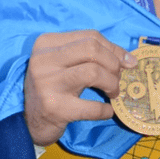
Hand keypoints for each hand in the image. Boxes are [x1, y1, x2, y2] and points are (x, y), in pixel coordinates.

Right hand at [24, 31, 135, 146]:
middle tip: (118, 78)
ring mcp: (47, 84)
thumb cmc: (54, 87)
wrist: (30, 121)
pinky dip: (105, 110)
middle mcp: (43, 60)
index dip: (114, 49)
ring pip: (93, 72)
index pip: (90, 36)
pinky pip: (91, 106)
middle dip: (113, 64)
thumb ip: (92, 55)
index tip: (127, 62)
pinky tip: (107, 111)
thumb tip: (129, 59)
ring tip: (113, 93)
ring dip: (112, 84)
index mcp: (47, 43)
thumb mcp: (66, 64)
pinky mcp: (54, 108)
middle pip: (92, 49)